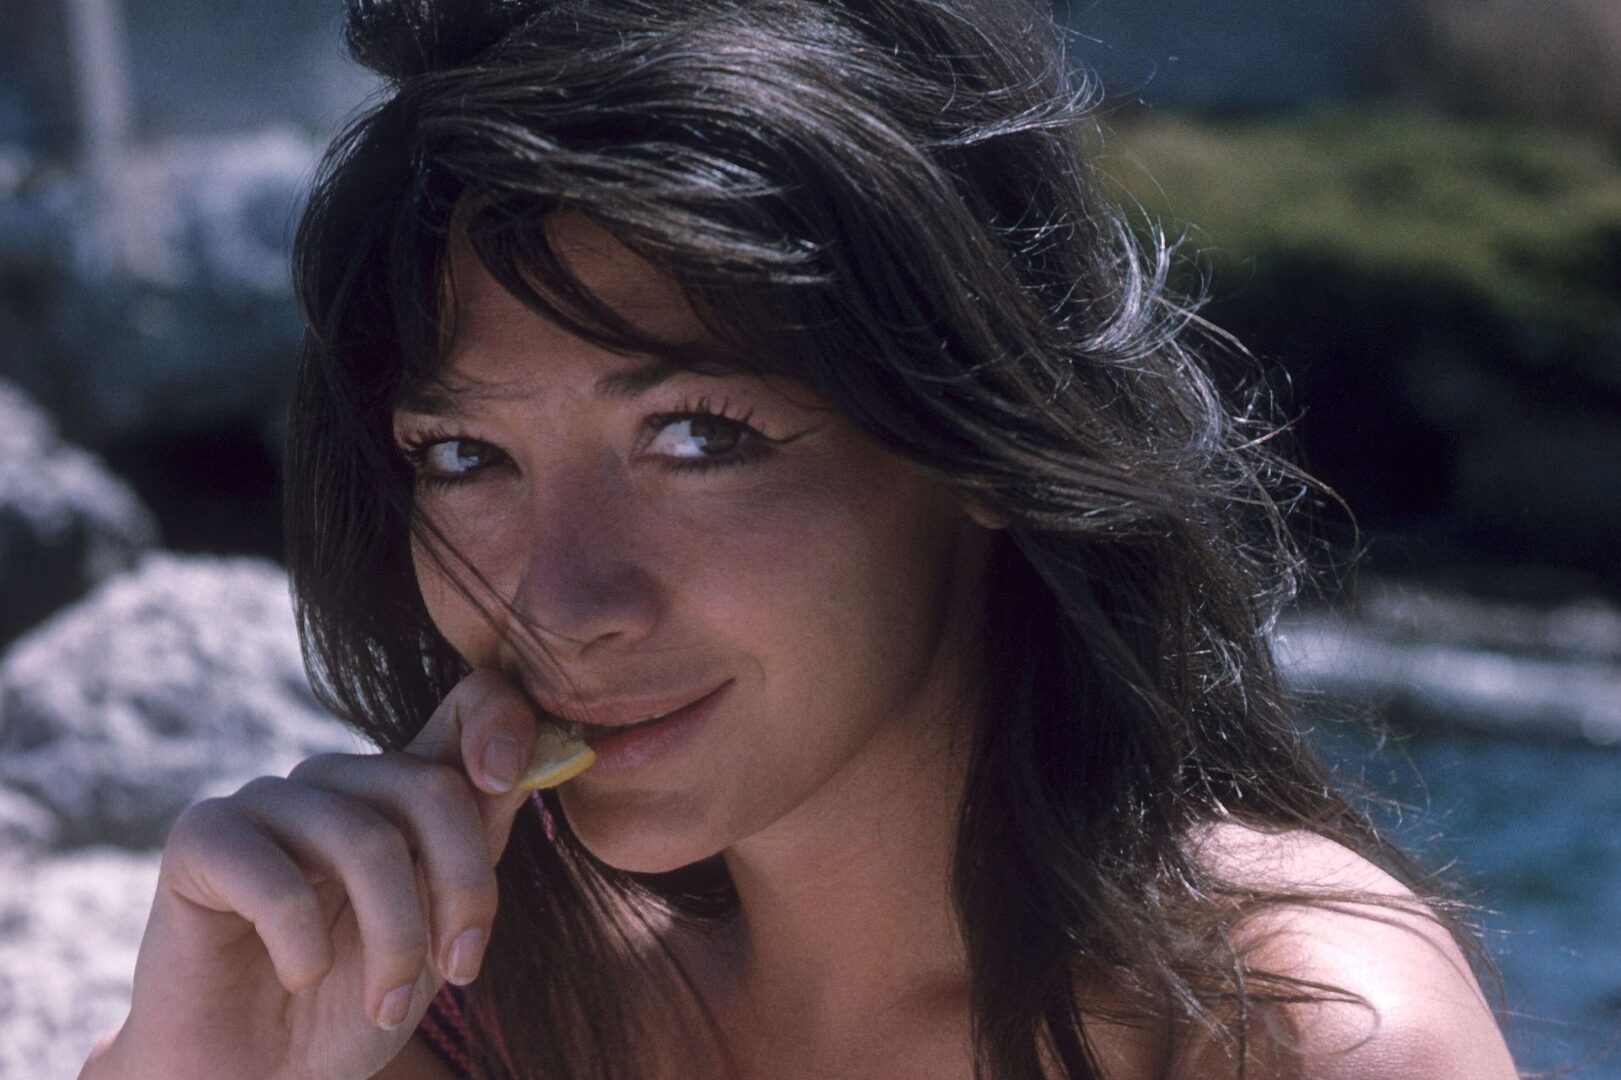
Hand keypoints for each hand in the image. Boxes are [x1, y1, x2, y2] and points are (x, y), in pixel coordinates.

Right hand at [82, 670, 544, 1079]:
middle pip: (430, 788)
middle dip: (463, 889)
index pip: (469, 705)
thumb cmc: (351, 1006)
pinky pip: (274, 876)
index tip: (512, 783)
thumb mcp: (440, 933)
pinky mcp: (203, 838)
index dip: (502, 720)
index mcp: (401, 790)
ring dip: (394, 937)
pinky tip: (300, 979)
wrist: (258, 1077)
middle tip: (461, 970)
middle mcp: (339, 781)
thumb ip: (479, 848)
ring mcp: (268, 801)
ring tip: (387, 1004)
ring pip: (364, 838)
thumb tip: (529, 769)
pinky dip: (304, 946)